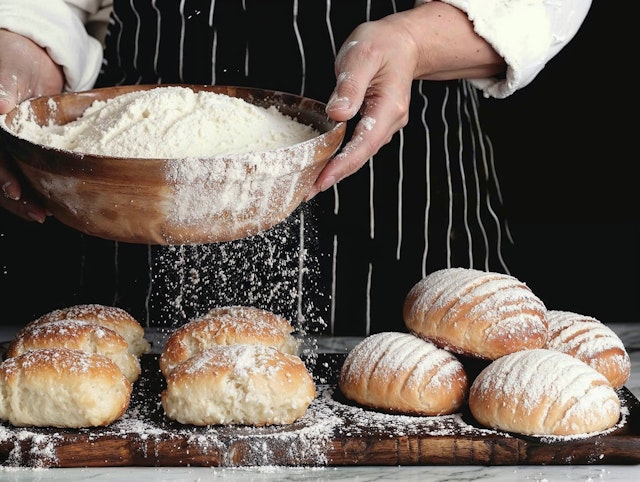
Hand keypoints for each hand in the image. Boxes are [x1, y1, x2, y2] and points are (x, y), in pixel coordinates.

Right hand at [0, 29, 63, 221]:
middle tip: (38, 213)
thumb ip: (2, 89)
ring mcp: (1, 146)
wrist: (27, 56)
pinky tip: (47, 203)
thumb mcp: (6, 71)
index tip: (14, 191)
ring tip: (43, 214)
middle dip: (14, 199)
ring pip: (5, 179)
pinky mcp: (15, 151)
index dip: (0, 176)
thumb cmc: (12, 58)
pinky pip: (19, 174)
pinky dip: (31, 190)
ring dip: (22, 201)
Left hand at [307, 1, 505, 198]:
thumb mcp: (362, 56)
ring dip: (337, 170)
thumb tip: (337, 114)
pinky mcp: (376, 125)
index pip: (364, 144)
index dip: (343, 165)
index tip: (322, 181)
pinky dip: (341, 158)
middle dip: (335, 175)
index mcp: (389, 107)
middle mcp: (390, 122)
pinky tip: (324, 165)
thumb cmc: (383, 45)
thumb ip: (350, 86)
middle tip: (306, 192)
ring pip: (359, 155)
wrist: (403, 43)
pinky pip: (358, 146)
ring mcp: (384, 125)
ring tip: (310, 184)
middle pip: (361, 156)